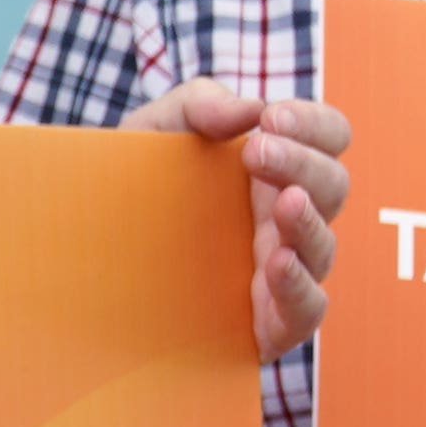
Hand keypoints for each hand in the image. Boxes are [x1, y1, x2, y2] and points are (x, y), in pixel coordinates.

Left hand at [125, 85, 351, 362]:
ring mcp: (282, 269)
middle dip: (302, 163)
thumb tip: (249, 110)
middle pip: (333, 185)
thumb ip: (198, 106)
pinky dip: (299, 285)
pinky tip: (278, 262)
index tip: (272, 118)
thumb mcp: (155, 132)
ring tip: (283, 203)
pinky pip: (307, 308)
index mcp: (276, 167)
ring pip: (324, 246)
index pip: (329, 137)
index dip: (316, 124)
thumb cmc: (136, 184)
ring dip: (308, 221)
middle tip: (255, 153)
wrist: (92, 254)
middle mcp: (287, 217)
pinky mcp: (267, 320)